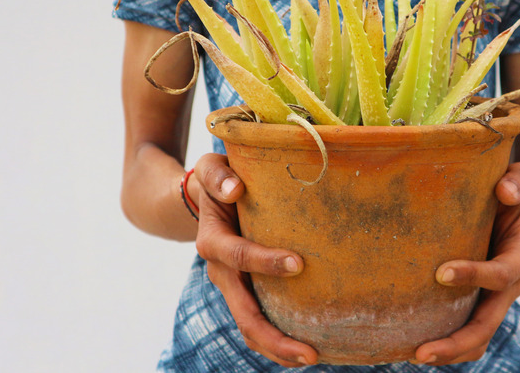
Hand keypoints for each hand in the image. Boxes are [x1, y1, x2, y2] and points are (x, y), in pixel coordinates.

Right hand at [192, 153, 317, 366]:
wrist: (206, 197)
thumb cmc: (218, 179)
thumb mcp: (210, 167)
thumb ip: (217, 176)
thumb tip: (236, 188)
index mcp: (212, 242)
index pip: (239, 256)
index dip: (265, 262)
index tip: (298, 263)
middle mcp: (221, 272)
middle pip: (244, 314)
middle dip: (275, 336)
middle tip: (311, 353)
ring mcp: (233, 287)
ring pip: (250, 328)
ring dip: (278, 348)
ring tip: (313, 358)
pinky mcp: (246, 292)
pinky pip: (259, 321)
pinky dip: (278, 339)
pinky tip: (307, 347)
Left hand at [413, 162, 519, 365]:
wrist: (511, 209)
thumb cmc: (508, 191)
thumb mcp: (519, 179)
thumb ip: (518, 181)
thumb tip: (504, 190)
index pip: (501, 274)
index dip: (475, 275)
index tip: (441, 273)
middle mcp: (511, 286)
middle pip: (487, 323)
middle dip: (456, 341)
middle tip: (420, 352)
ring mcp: (494, 300)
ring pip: (478, 338)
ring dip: (450, 352)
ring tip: (414, 356)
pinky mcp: (478, 303)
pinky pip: (467, 334)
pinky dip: (447, 345)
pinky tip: (414, 347)